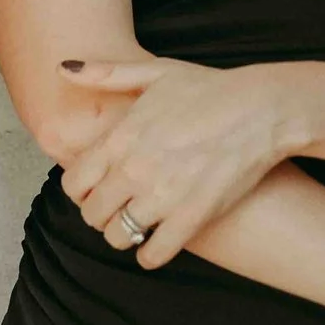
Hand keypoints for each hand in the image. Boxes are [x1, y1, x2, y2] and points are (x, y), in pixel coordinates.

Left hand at [58, 56, 307, 266]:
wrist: (262, 111)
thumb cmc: (209, 89)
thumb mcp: (154, 71)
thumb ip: (104, 73)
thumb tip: (63, 68)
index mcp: (121, 137)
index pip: (74, 182)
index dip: (79, 190)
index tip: (92, 189)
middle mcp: (135, 170)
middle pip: (92, 214)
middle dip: (98, 214)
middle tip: (113, 210)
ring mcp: (163, 196)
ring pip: (119, 236)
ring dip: (122, 235)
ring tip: (134, 226)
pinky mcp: (193, 217)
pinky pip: (155, 254)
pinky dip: (149, 256)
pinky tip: (154, 246)